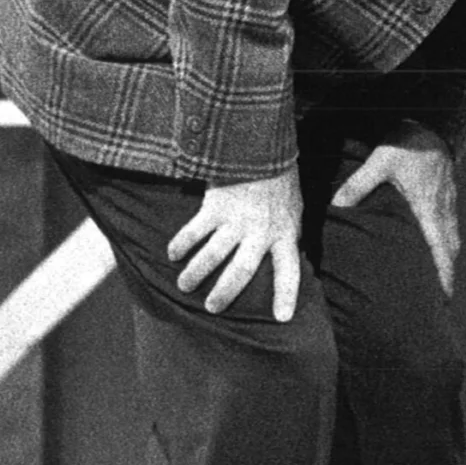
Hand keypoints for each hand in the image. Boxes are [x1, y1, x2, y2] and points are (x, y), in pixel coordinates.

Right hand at [168, 164, 303, 318]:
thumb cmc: (280, 181)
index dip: (286, 295)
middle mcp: (261, 232)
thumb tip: (285, 258)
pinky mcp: (216, 207)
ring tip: (185, 286)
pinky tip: (172, 254)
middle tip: (213, 309)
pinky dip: (181, 244)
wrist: (263, 146)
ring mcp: (237, 220)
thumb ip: (285, 234)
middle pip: (241, 272)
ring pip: (212, 256)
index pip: (288, 271)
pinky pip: (194, 232)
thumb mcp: (293, 209)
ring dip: (196, 274)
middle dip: (225, 294)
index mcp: (285, 233)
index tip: (282, 318)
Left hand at [332, 124, 459, 294]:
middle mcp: (441, 210)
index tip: (444, 297)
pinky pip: (449, 226)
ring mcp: (446, 203)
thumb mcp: (380, 161)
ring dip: (446, 259)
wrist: (432, 125)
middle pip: (449, 250)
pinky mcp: (445, 196)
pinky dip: (445, 242)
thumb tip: (337, 205)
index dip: (443, 274)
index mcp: (427, 209)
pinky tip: (436, 246)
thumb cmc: (407, 144)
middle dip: (446, 274)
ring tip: (439, 279)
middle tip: (442, 299)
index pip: (439, 249)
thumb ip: (359, 184)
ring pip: (451, 238)